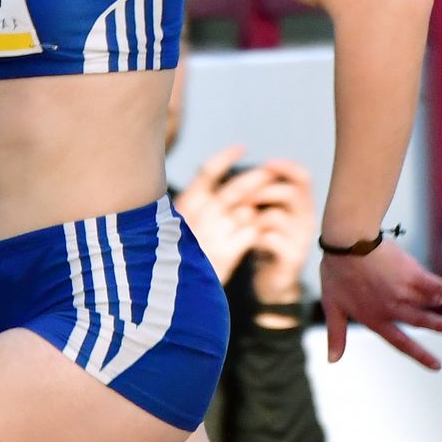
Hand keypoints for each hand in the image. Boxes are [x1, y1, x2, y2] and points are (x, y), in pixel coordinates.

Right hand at [175, 144, 270, 283]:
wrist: (171, 293)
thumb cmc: (172, 254)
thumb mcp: (175, 224)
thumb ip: (195, 205)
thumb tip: (215, 185)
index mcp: (184, 204)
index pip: (208, 171)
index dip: (226, 158)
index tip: (242, 148)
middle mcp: (199, 215)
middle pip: (235, 189)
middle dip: (255, 179)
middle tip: (270, 172)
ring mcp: (214, 233)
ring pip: (247, 211)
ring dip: (259, 207)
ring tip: (266, 204)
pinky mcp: (227, 253)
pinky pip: (252, 233)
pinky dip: (258, 229)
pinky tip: (260, 230)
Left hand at [248, 159, 316, 306]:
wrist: (275, 281)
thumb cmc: (269, 242)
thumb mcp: (270, 214)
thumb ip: (266, 194)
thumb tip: (249, 172)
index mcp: (303, 205)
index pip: (304, 177)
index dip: (286, 167)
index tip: (267, 163)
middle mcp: (307, 219)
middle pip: (290, 192)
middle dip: (261, 191)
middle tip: (240, 197)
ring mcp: (301, 239)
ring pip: (276, 216)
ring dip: (253, 216)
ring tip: (242, 222)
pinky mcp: (292, 258)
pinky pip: (271, 239)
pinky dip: (255, 237)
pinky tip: (248, 241)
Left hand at [320, 241, 441, 370]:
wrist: (348, 243)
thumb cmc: (337, 273)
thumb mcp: (333, 307)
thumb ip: (337, 335)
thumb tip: (332, 360)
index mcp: (374, 319)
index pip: (401, 343)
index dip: (420, 355)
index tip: (436, 366)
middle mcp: (392, 308)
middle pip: (420, 322)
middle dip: (436, 326)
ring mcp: (404, 291)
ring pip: (426, 302)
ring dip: (435, 303)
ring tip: (439, 301)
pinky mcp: (412, 273)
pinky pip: (434, 285)